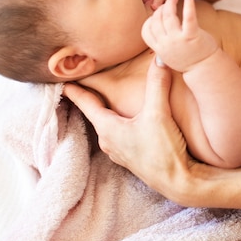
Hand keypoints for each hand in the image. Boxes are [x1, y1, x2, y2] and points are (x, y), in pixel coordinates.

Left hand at [63, 58, 194, 195]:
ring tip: (104, 100)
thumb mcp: (159, 113)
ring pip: (107, 125)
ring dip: (104, 112)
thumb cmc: (163, 151)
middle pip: (94, 114)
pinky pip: (119, 134)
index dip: (75, 90)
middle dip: (89, 99)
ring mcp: (120, 151)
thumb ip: (157, 83)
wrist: (179, 182)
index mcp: (108, 128)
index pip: (86, 104)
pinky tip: (127, 120)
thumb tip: (161, 57)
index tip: (61, 81)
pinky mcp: (133, 156)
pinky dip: (118, 122)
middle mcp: (109, 141)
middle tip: (82, 85)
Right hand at [142, 0, 217, 71]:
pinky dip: (189, 6)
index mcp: (159, 49)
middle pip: (156, 20)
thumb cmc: (188, 59)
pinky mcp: (192, 36)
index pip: (146, 30)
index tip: (159, 13)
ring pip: (168, 16)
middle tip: (168, 2)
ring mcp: (178, 41)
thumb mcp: (168, 54)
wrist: (205, 69)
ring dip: (170, 3)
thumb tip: (153, 30)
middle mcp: (166, 45)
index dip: (151, 19)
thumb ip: (160, 43)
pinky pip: (188, 18)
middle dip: (161, 8)